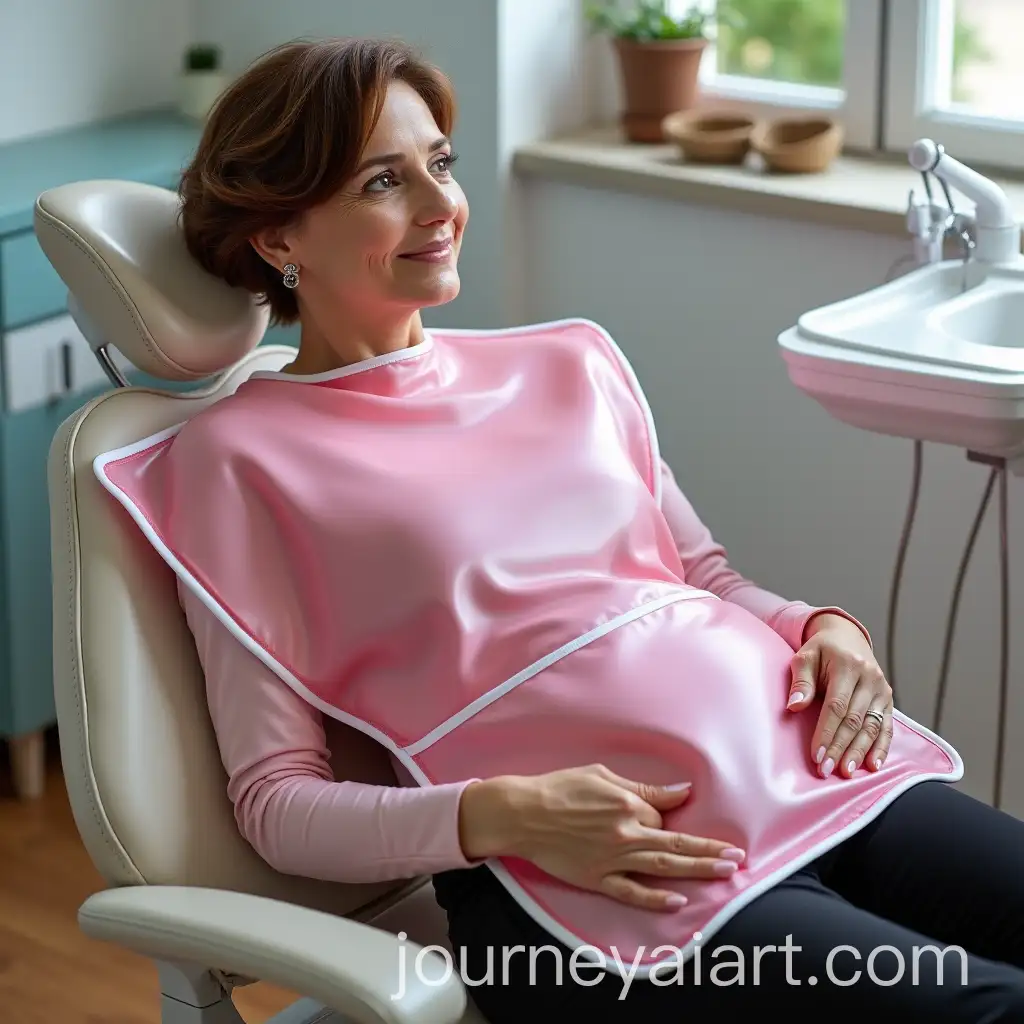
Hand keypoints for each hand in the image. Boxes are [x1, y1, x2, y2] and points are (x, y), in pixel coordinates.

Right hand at [459, 764, 743, 911]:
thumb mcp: (602, 775)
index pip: (661, 815)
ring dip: (697, 870)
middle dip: (710, 850)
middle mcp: (626, 833)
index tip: (658, 815)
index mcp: (627, 804)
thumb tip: (681, 791)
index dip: (662, 815)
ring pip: (663, 866)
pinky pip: (631, 891)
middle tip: (737, 857)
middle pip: (676, 844)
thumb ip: (643, 789)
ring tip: (725, 872)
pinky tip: (677, 899)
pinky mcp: (597, 878)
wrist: (523, 813)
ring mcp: (613, 859)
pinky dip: (655, 897)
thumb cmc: (559, 788)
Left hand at [787, 613, 892, 777]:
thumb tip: (794, 707)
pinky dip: (881, 747)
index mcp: (848, 664)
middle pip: (854, 719)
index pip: (836, 705)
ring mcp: (882, 689)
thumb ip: (801, 681)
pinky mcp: (888, 700)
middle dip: (840, 747)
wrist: (847, 637)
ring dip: (859, 751)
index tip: (816, 754)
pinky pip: (886, 727)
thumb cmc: (821, 650)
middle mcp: (870, 678)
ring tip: (846, 772)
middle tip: (826, 769)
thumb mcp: (805, 656)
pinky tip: (873, 765)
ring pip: (871, 726)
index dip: (826, 731)